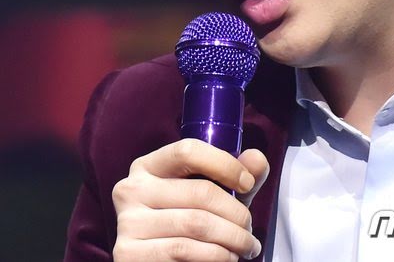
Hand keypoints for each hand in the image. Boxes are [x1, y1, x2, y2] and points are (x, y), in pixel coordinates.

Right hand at [112, 139, 268, 260]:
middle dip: (236, 212)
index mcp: (148, 165)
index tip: (247, 182)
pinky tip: (228, 257)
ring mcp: (127, 222)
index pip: (187, 150)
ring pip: (195, 224)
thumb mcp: (210, 194)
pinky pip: (183, 250)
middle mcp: (131, 188)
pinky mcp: (128, 254)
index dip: (223, 164)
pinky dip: (215, 256)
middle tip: (250, 227)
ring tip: (247, 246)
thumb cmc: (186, 223)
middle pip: (199, 192)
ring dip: (232, 238)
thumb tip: (257, 159)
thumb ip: (233, 174)